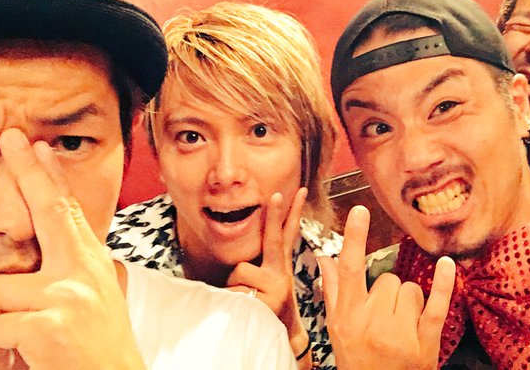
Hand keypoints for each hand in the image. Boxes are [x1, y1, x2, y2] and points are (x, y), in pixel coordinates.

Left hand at [0, 128, 144, 369]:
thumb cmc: (99, 347)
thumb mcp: (92, 298)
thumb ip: (68, 269)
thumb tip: (35, 249)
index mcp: (91, 263)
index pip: (67, 211)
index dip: (49, 176)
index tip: (35, 147)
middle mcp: (83, 270)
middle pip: (48, 209)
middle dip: (26, 172)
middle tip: (11, 137)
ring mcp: (68, 294)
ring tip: (13, 348)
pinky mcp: (49, 323)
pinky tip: (17, 361)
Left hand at [226, 187, 309, 358]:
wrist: (280, 338)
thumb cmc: (267, 309)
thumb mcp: (266, 285)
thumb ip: (257, 267)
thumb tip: (242, 261)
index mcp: (280, 267)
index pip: (286, 235)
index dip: (292, 212)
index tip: (297, 191)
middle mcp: (280, 274)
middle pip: (273, 240)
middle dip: (274, 216)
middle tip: (275, 195)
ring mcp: (275, 288)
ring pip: (240, 270)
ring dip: (234, 285)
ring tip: (245, 300)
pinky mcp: (266, 301)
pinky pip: (234, 291)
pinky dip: (232, 300)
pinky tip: (244, 310)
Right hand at [319, 206, 455, 369]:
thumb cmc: (356, 360)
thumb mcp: (336, 328)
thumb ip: (332, 290)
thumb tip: (326, 257)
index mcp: (347, 316)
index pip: (350, 270)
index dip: (355, 238)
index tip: (360, 211)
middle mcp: (372, 322)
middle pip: (387, 280)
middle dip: (387, 292)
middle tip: (382, 315)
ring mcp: (400, 333)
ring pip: (410, 289)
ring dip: (408, 301)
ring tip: (400, 324)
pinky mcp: (425, 342)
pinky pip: (436, 304)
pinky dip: (444, 284)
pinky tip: (447, 265)